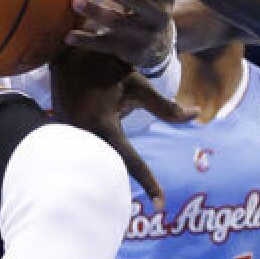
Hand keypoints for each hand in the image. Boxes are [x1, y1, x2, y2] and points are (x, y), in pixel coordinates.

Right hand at [50, 50, 194, 209]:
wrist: (68, 55)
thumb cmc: (109, 68)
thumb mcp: (139, 85)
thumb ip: (166, 107)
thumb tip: (196, 114)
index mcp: (103, 124)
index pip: (130, 161)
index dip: (148, 182)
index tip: (162, 203)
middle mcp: (83, 133)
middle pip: (112, 165)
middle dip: (131, 179)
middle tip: (156, 199)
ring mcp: (68, 135)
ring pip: (97, 159)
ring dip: (112, 167)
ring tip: (125, 183)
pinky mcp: (63, 134)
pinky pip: (85, 151)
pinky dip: (99, 157)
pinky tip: (105, 162)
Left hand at [68, 0, 175, 68]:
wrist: (159, 46)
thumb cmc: (145, 1)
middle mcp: (159, 12)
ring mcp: (145, 33)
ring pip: (119, 23)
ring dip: (96, 12)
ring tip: (74, 1)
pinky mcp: (131, 50)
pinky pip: (106, 45)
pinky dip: (86, 41)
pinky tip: (67, 36)